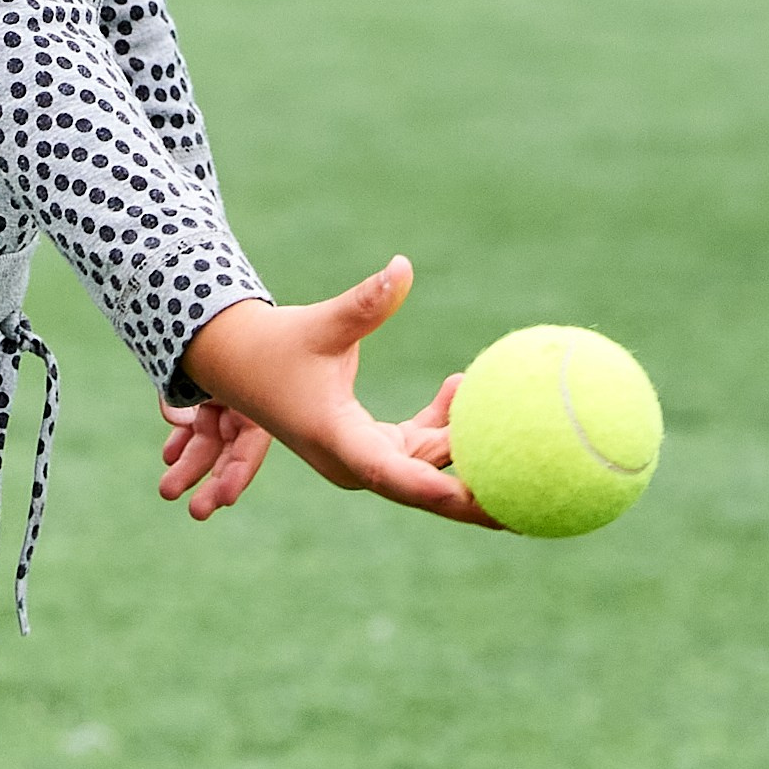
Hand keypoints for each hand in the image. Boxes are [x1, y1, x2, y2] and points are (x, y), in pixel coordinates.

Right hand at [167, 258, 503, 527]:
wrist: (240, 361)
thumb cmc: (277, 344)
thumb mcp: (321, 324)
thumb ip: (365, 304)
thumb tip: (403, 268)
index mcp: (339, 440)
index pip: (395, 475)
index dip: (440, 490)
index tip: (484, 499)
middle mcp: (353, 461)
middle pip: (423, 488)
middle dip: (475, 498)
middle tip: (529, 501)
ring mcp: (362, 457)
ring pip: (425, 466)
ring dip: (464, 447)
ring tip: (510, 422)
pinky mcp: (367, 444)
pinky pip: (417, 445)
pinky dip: (443, 425)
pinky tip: (460, 385)